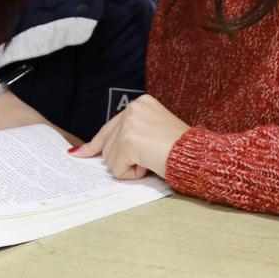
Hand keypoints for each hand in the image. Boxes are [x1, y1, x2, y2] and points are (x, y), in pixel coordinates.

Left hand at [70, 94, 188, 178]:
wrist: (197, 155)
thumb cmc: (181, 149)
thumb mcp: (153, 133)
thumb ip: (128, 136)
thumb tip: (94, 150)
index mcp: (141, 103)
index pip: (111, 126)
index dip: (96, 144)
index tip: (81, 153)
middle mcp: (133, 109)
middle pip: (107, 144)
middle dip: (120, 159)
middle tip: (147, 159)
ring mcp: (129, 124)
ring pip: (110, 158)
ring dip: (130, 166)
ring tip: (153, 159)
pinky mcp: (128, 141)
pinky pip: (117, 168)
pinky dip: (132, 174)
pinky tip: (149, 165)